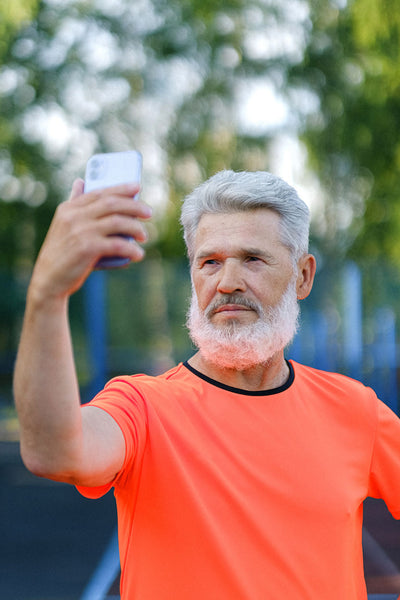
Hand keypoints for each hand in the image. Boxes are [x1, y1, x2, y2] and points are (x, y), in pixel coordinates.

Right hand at [29, 179, 151, 302]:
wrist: (49, 280)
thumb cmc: (62, 253)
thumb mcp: (64, 225)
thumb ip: (74, 204)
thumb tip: (80, 181)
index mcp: (69, 208)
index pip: (99, 192)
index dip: (120, 188)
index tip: (137, 187)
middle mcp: (74, 216)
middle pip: (111, 204)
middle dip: (134, 206)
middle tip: (149, 212)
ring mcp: (80, 231)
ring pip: (117, 222)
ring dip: (136, 228)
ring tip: (144, 236)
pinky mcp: (87, 248)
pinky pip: (117, 245)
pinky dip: (131, 249)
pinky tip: (138, 254)